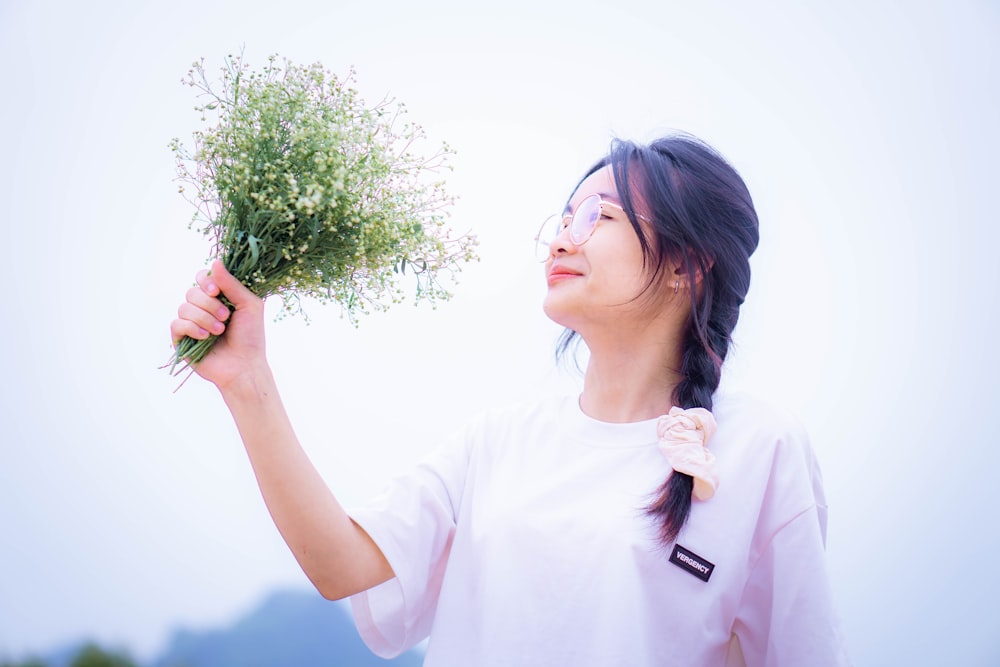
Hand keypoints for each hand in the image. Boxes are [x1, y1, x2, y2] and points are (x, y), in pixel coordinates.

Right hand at [170, 259, 267, 389]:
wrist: (244, 365)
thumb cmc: (251, 336)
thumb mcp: (249, 305)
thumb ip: (232, 284)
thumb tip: (215, 262)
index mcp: (218, 297)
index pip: (202, 277)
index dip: (206, 281)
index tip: (216, 291)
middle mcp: (202, 307)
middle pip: (192, 291)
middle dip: (209, 304)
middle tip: (226, 317)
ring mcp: (190, 322)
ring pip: (184, 307)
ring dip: (204, 318)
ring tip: (220, 331)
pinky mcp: (181, 338)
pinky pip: (176, 323)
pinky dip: (192, 328)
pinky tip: (205, 337)